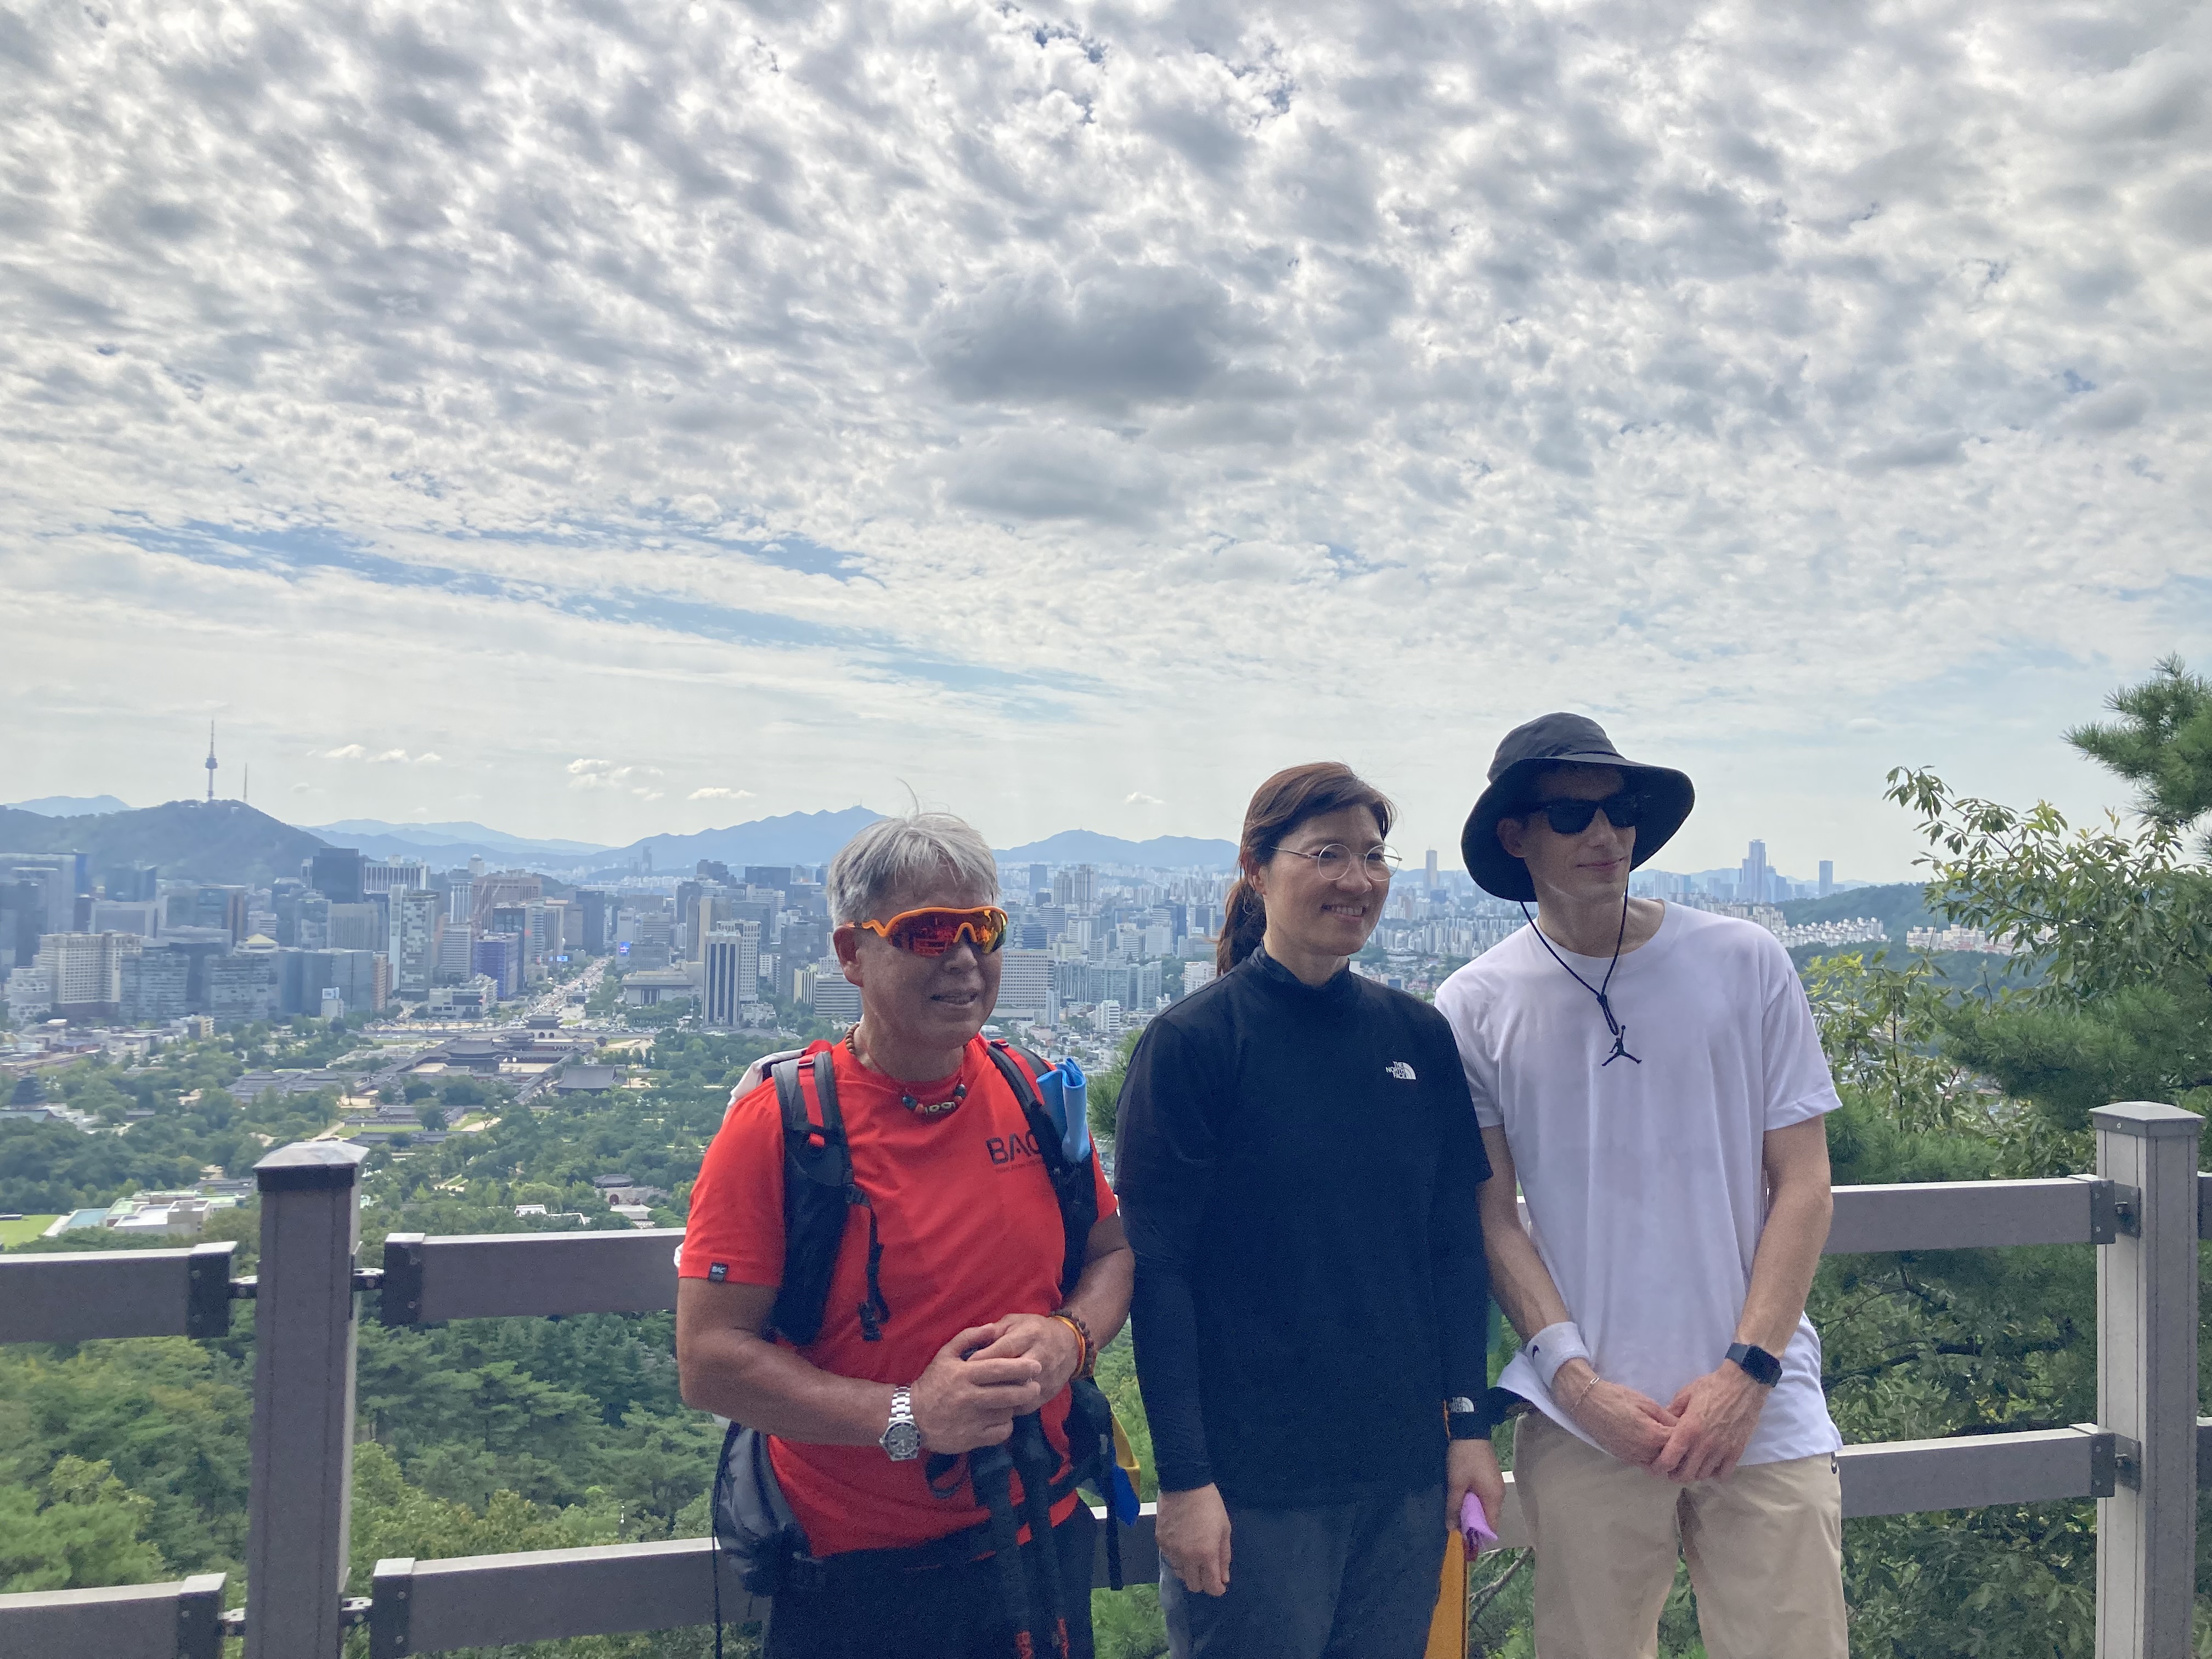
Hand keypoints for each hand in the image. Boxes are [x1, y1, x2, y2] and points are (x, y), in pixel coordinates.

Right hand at [908, 1322, 1044, 1452]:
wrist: (911, 1418)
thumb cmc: (932, 1383)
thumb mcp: (945, 1354)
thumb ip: (969, 1338)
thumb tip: (992, 1327)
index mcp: (964, 1375)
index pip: (998, 1369)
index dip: (1020, 1367)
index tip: (1036, 1365)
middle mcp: (968, 1397)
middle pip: (1007, 1394)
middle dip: (1027, 1390)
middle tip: (1036, 1386)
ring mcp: (970, 1420)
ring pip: (1005, 1413)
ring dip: (1013, 1407)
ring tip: (1014, 1401)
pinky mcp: (971, 1439)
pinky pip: (999, 1433)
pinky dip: (1006, 1426)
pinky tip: (1002, 1418)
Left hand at [959, 1312, 1085, 1399]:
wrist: (1069, 1344)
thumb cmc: (1034, 1330)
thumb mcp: (1015, 1322)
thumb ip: (994, 1331)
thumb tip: (972, 1344)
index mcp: (1029, 1335)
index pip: (1004, 1350)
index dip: (984, 1359)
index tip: (966, 1368)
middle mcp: (1040, 1356)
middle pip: (1012, 1374)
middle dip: (990, 1382)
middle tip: (970, 1388)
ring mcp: (1046, 1377)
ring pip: (1019, 1393)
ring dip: (999, 1399)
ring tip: (980, 1401)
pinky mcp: (1048, 1393)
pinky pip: (1025, 1405)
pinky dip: (1009, 1408)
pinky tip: (995, 1408)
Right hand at [1157, 1484, 1232, 1596]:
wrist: (1184, 1483)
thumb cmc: (1210, 1505)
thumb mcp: (1224, 1529)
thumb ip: (1224, 1556)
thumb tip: (1224, 1578)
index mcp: (1206, 1554)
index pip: (1211, 1586)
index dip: (1217, 1589)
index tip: (1220, 1585)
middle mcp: (1187, 1557)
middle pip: (1193, 1586)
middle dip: (1203, 1582)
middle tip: (1207, 1570)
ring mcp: (1171, 1550)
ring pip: (1180, 1574)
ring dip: (1188, 1571)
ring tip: (1193, 1556)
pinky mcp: (1160, 1542)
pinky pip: (1169, 1559)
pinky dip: (1177, 1558)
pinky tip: (1182, 1545)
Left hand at [1446, 1437, 1503, 1543]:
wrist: (1470, 1429)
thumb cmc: (1464, 1458)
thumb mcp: (1456, 1483)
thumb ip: (1454, 1506)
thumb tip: (1451, 1528)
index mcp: (1494, 1498)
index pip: (1491, 1526)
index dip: (1478, 1536)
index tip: (1464, 1542)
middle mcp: (1498, 1494)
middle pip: (1488, 1518)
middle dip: (1473, 1525)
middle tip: (1455, 1529)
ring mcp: (1495, 1485)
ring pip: (1484, 1508)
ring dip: (1471, 1513)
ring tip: (1456, 1516)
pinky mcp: (1489, 1478)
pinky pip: (1483, 1498)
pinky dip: (1473, 1503)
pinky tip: (1461, 1501)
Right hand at [1554, 1361, 1677, 1467]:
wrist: (1589, 1403)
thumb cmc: (1618, 1398)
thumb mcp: (1646, 1403)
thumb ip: (1667, 1417)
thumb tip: (1684, 1426)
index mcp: (1653, 1436)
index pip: (1680, 1444)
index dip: (1689, 1438)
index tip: (1694, 1431)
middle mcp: (1645, 1452)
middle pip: (1672, 1459)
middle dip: (1680, 1451)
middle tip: (1686, 1440)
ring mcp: (1633, 1458)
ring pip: (1659, 1466)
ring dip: (1667, 1457)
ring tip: (1670, 1444)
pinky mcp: (1625, 1459)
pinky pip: (1645, 1464)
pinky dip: (1653, 1458)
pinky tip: (1654, 1446)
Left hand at [1652, 1363, 1766, 1482]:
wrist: (1743, 1385)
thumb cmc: (1712, 1387)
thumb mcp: (1685, 1394)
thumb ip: (1672, 1411)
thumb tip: (1663, 1423)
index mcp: (1687, 1430)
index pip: (1669, 1459)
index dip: (1660, 1467)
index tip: (1656, 1468)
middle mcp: (1703, 1444)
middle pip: (1686, 1474)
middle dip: (1676, 1475)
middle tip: (1673, 1469)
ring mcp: (1721, 1450)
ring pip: (1703, 1475)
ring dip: (1694, 1474)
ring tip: (1691, 1466)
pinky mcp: (1736, 1452)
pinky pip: (1723, 1473)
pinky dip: (1714, 1473)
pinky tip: (1710, 1464)